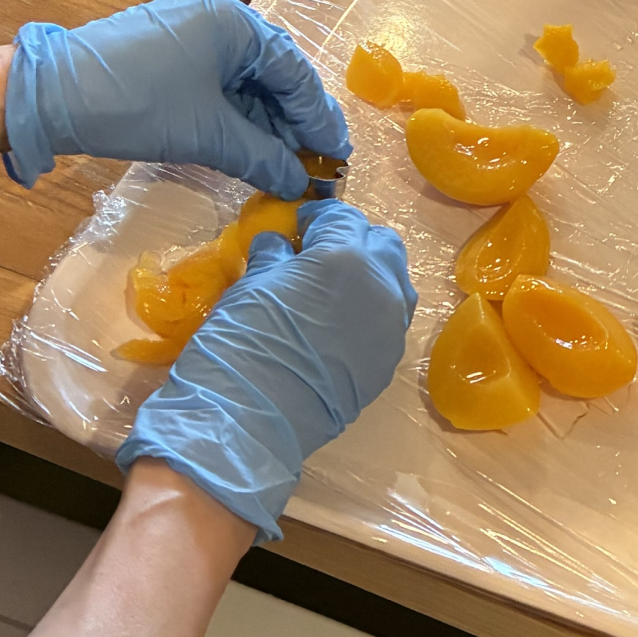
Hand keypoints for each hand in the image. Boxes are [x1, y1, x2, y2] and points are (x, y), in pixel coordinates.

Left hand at [5, 0, 350, 196]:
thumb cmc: (135, 104)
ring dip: (266, 125)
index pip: (294, 71)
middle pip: (273, 75)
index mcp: (234, 23)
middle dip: (294, 123)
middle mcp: (218, 21)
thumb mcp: (207, 133)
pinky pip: (219, 87)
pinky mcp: (171, 58)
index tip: (337, 156)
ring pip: (245, 84)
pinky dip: (237, 119)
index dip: (318, 117)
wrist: (49, 97)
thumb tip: (299, 182)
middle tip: (315, 165)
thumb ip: (263, 156)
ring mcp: (192, 37)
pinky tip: (252, 150)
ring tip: (285, 166)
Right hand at [116, 199, 415, 539]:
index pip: (342, 218)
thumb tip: (280, 243)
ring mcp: (391, 327)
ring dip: (369, 275)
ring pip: (394, 283)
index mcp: (346, 256)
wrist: (251, 419)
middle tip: (319, 253)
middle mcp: (382, 286)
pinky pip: (388, 323)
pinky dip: (370, 313)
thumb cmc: (243, 341)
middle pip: (381, 244)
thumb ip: (275, 257)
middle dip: (353, 240)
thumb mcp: (252, 285)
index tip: (298, 226)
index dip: (317, 218)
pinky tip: (337, 326)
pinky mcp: (387, 363)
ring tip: (333, 288)